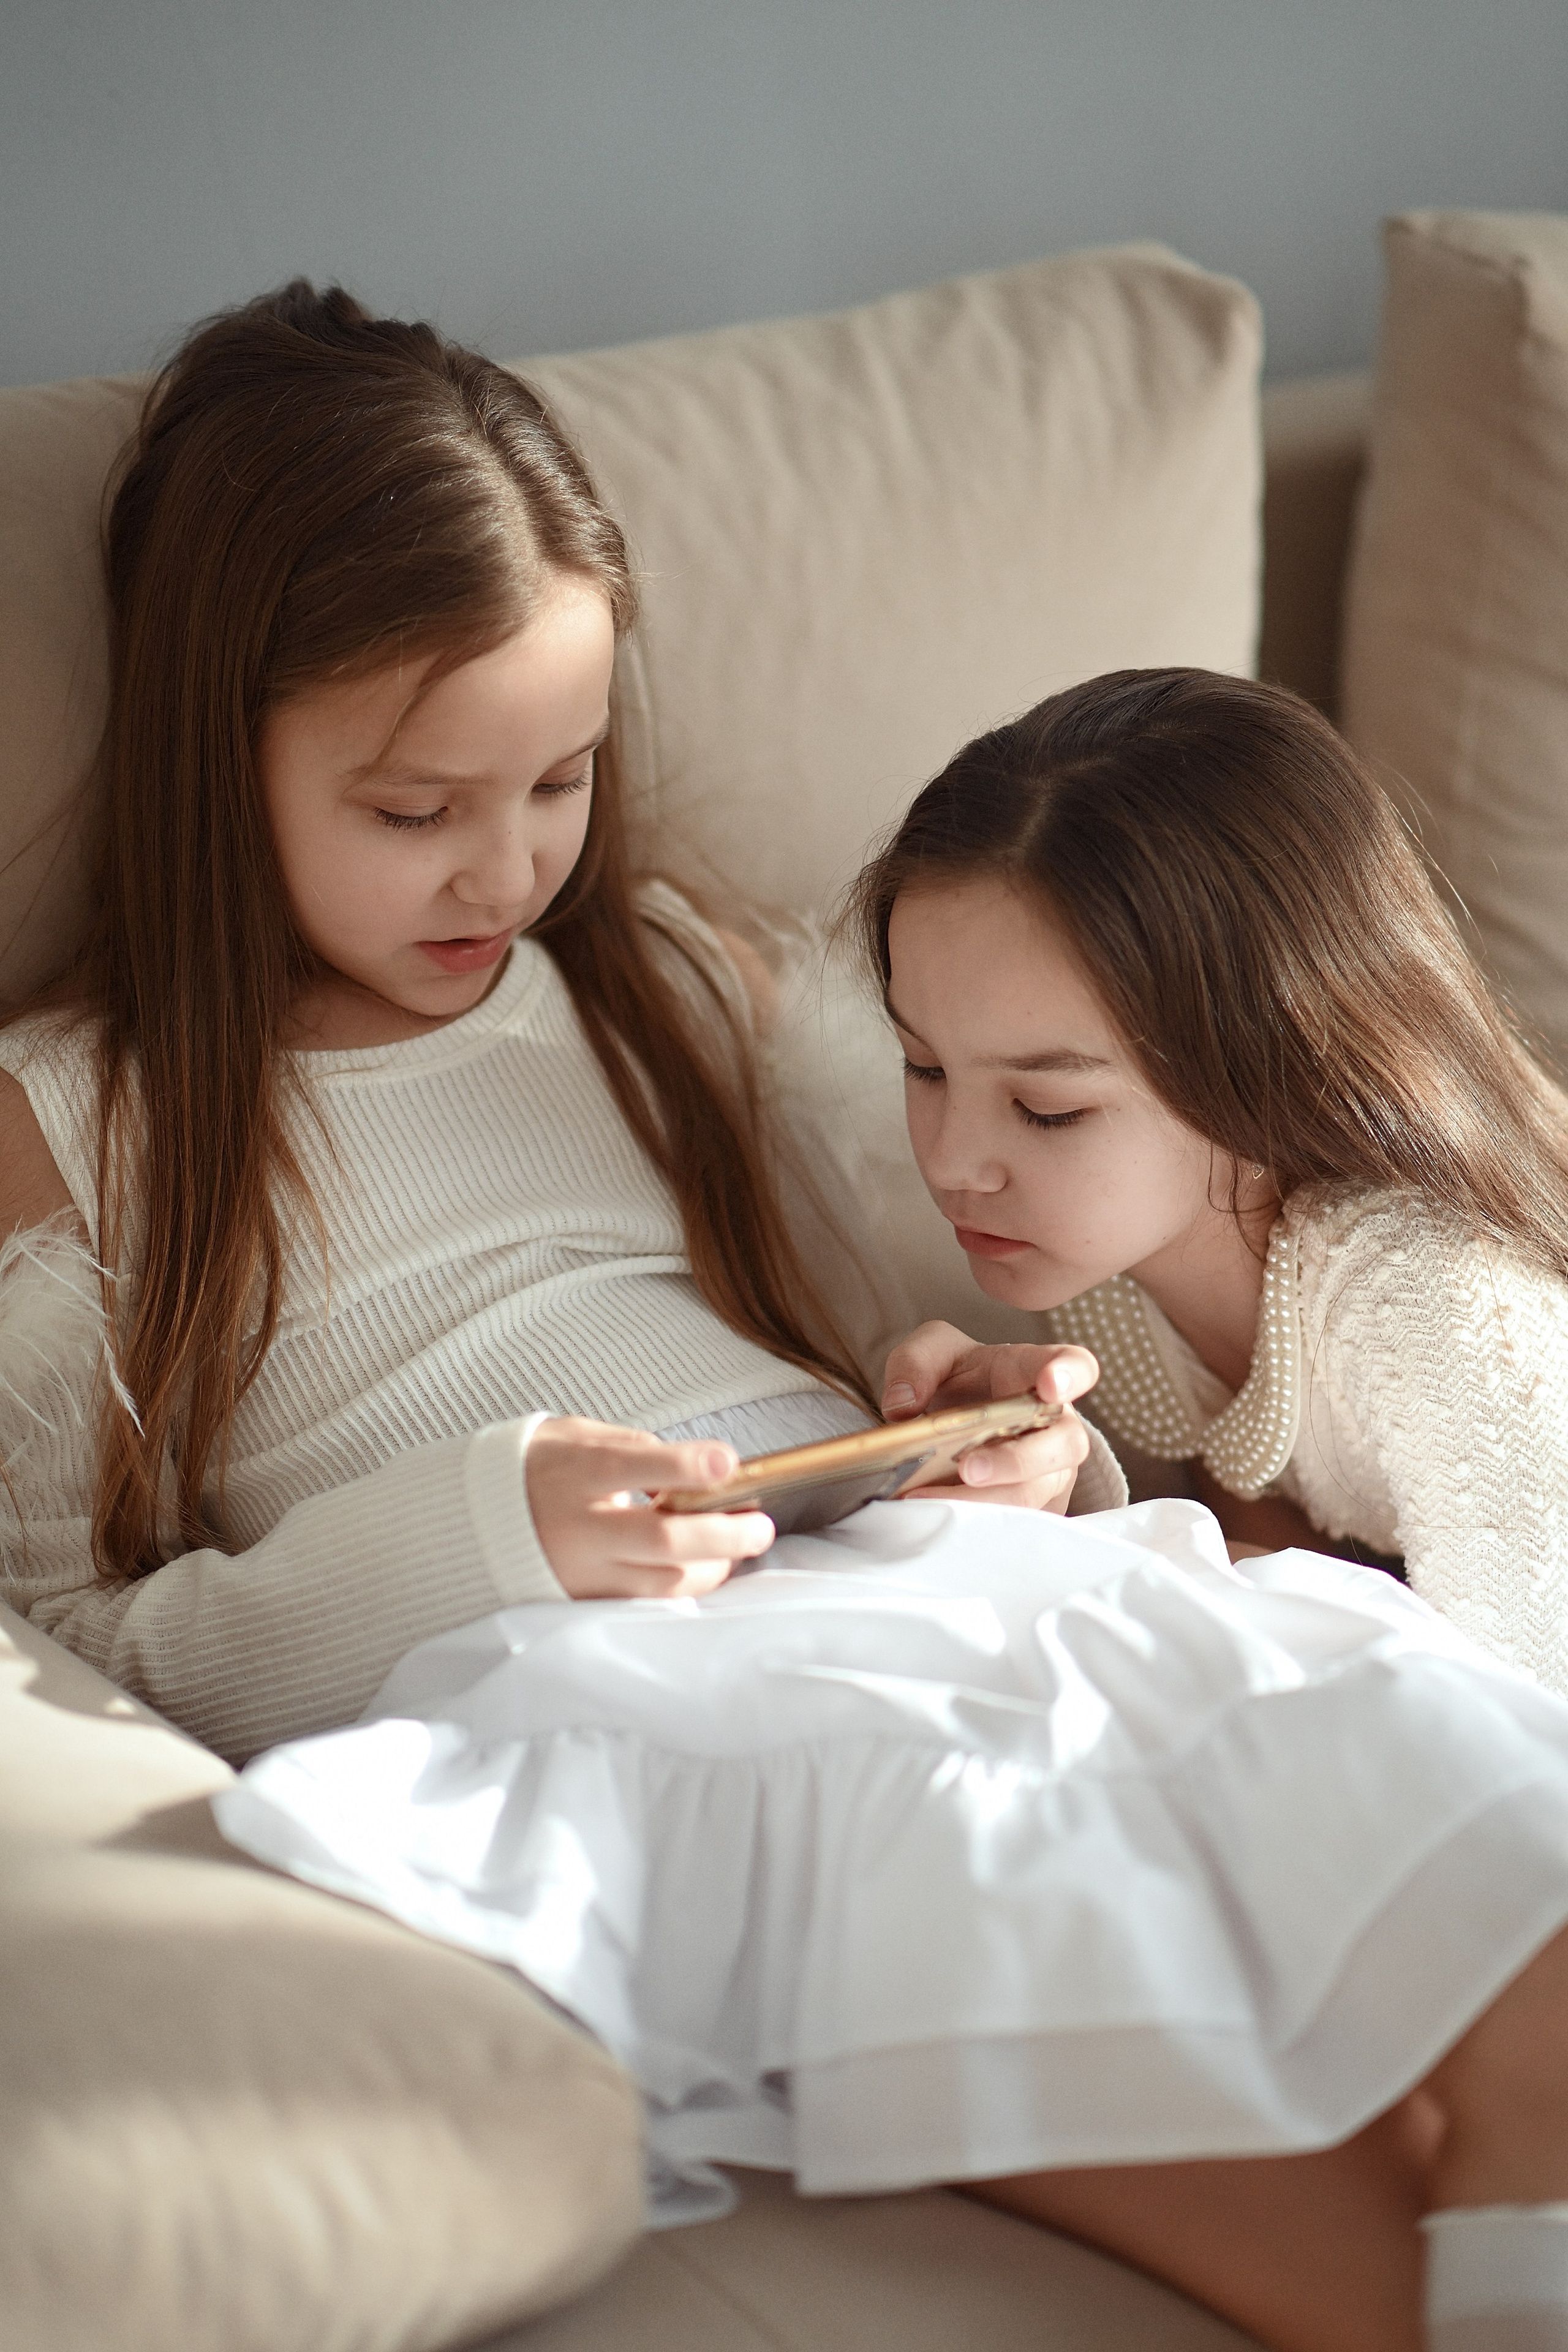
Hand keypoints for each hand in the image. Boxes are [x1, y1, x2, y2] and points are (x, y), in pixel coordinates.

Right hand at [526, 1417, 775, 1597]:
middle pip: (662, 1539)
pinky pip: (643, 1604)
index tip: (729, 1462)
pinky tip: (705, 1569)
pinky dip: (681, 1588)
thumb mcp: (571, 1434)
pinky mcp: (581, 1602)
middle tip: (761, 1526)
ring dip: (712, 1568)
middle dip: (723, 1534)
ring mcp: (579, 1572)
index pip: (634, 1466)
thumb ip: (630, 1445)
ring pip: (662, 1583)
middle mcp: (575, 1528)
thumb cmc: (534, 1467)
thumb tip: (694, 1466)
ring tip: (740, 1547)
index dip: (687, 1465)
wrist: (469, 1520)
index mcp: (572, 1473)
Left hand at [879, 1322, 1099, 1514]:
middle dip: (1017, 1459)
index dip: (1070, 1375)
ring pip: (1037, 1491)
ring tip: (931, 1499)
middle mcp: (1055, 1425)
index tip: (1049, 1385)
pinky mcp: (1034, 1506)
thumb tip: (903, 1405)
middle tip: (968, 1468)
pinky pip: (1019, 1521)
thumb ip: (915, 1363)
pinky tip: (938, 1516)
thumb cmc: (961, 1381)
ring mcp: (1049, 1471)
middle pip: (1064, 1444)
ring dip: (988, 1499)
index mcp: (1034, 1374)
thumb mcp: (931, 1354)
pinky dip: (978, 1521)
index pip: (1075, 1366)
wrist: (961, 1422)